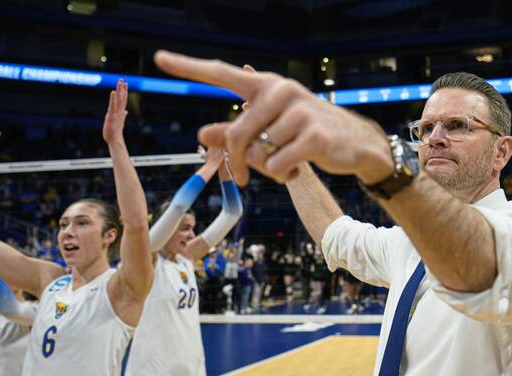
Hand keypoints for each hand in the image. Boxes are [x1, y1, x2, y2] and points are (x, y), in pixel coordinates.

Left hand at [102, 79, 127, 144]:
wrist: (115, 140)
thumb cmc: (115, 132)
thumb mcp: (119, 121)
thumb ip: (123, 115)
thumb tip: (126, 111)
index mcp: (121, 112)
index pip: (123, 100)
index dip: (125, 91)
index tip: (125, 84)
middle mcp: (120, 111)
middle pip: (122, 98)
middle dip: (122, 88)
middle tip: (123, 79)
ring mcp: (116, 113)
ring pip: (119, 100)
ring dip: (119, 90)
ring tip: (120, 82)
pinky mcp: (111, 116)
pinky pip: (113, 106)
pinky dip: (113, 99)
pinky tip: (113, 92)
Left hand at [154, 51, 393, 185]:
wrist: (353, 144)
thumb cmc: (304, 134)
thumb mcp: (268, 133)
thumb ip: (234, 133)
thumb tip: (200, 133)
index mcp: (264, 86)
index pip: (221, 74)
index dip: (188, 68)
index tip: (158, 59)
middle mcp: (280, 90)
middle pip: (236, 134)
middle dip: (236, 163)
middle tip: (242, 180)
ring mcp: (299, 110)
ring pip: (258, 154)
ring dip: (267, 168)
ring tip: (288, 162)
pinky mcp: (314, 134)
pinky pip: (277, 164)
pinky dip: (282, 174)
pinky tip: (299, 167)